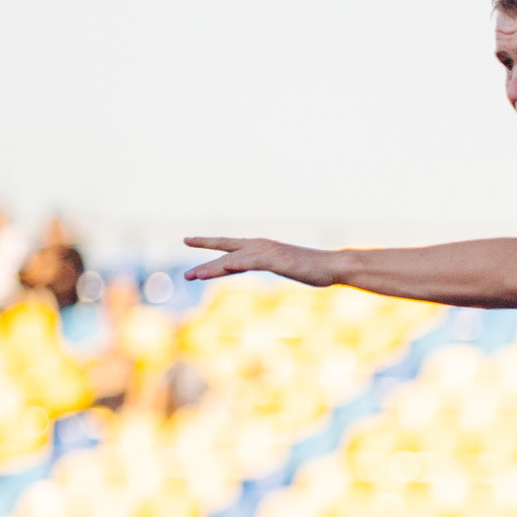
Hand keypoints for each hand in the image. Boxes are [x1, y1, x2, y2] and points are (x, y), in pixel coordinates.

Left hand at [183, 237, 340, 285]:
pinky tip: (220, 267)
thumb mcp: (289, 267)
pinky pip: (249, 263)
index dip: (209, 245)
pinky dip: (234, 264)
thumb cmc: (314, 268)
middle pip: (225, 250)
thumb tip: (275, 265)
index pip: (229, 246)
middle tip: (184, 263)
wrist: (332, 266)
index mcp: (262, 248)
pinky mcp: (274, 260)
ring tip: (193, 276)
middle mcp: (260, 246)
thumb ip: (277, 265)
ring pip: (231, 259)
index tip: (189, 241)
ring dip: (211, 268)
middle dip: (202, 255)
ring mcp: (266, 252)